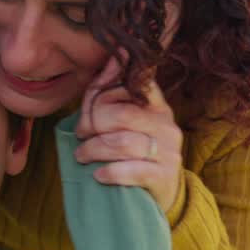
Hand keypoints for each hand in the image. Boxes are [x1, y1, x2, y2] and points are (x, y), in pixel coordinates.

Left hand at [74, 59, 183, 213]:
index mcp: (156, 105)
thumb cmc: (136, 153)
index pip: (132, 84)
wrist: (162, 194)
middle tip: (81, 136)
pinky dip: (109, 172)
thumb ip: (112, 92)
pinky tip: (98, 175)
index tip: (87, 113)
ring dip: (94, 150)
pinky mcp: (164, 176)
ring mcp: (168, 151)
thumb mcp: (126, 122)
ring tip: (82, 156)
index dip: (102, 95)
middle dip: (93, 125)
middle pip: (122, 114)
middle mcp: (166, 125)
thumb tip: (114, 56)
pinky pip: (132, 170)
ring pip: (122, 143)